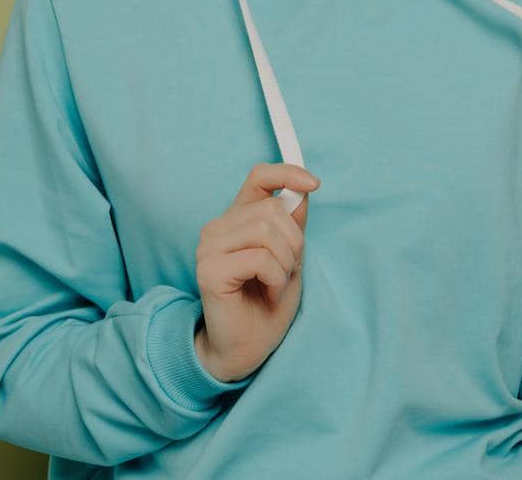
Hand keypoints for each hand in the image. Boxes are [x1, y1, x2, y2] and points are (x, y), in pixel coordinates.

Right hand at [193, 162, 319, 382]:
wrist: (246, 348)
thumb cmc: (267, 303)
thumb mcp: (290, 257)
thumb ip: (292, 224)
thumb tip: (304, 190)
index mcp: (236, 219)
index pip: (258, 176)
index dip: (287, 173)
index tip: (313, 184)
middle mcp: (217, 228)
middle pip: (272, 210)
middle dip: (294, 243)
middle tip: (287, 271)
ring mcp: (209, 248)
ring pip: (267, 231)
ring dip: (285, 263)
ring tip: (276, 284)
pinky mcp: (209, 270)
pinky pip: (260, 259)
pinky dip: (276, 279)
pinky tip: (268, 294)